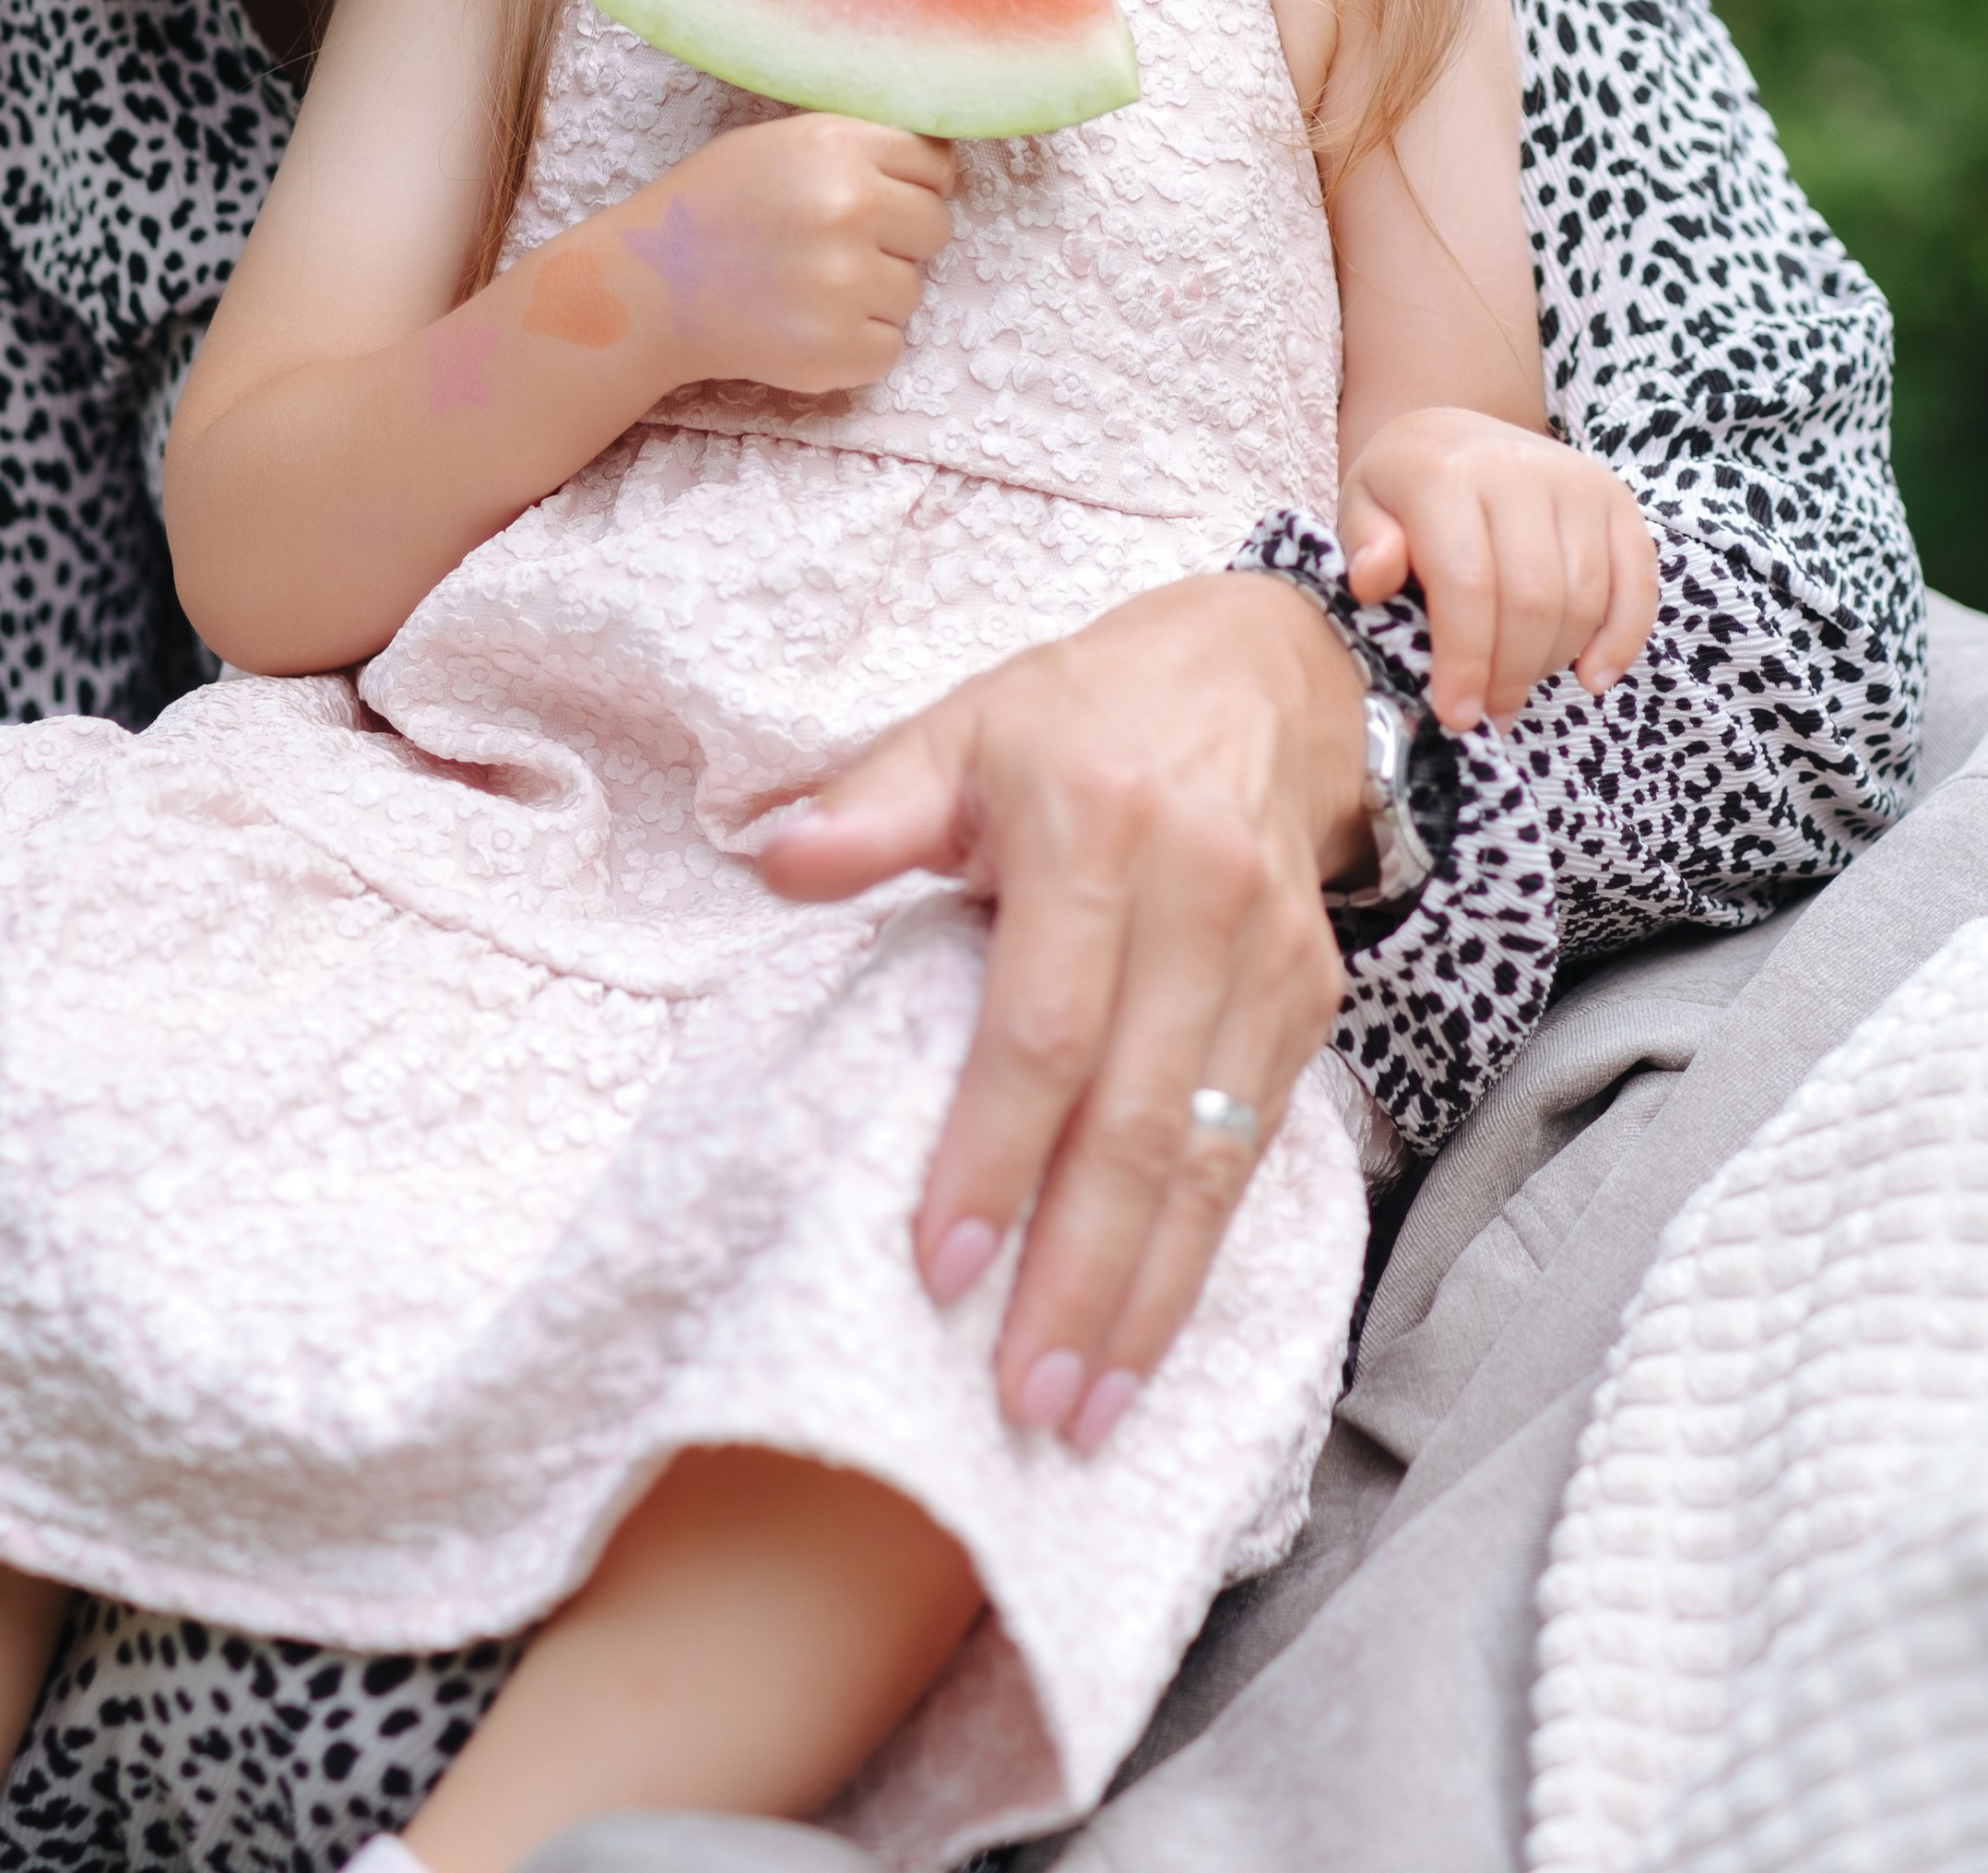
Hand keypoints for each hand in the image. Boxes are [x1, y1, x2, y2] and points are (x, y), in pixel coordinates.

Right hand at [613, 116, 953, 396]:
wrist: (647, 290)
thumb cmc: (714, 207)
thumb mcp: (781, 143)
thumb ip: (858, 146)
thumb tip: (942, 163)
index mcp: (838, 147)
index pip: (934, 164)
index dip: (908, 183)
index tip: (876, 197)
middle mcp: (848, 209)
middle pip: (935, 227)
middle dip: (896, 238)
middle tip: (834, 245)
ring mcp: (845, 284)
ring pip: (911, 290)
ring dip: (871, 293)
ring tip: (805, 284)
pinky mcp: (838, 350)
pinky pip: (889, 346)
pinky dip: (855, 343)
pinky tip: (803, 322)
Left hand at [760, 572, 1368, 1446]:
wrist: (1264, 675)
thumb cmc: (1078, 714)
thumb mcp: (960, 726)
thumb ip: (869, 803)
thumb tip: (776, 861)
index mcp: (1094, 827)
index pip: (1042, 1026)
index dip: (992, 1153)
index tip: (939, 1268)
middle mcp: (1200, 897)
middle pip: (1138, 1116)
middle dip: (1082, 1272)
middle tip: (1024, 1397)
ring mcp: (1271, 955)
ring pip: (1213, 1153)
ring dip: (1153, 1295)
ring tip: (1089, 1412)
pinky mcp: (1311, 997)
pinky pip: (1258, 1144)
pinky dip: (1209, 1250)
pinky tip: (1156, 1333)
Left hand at [1339, 406, 1657, 732]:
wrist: (1455, 434)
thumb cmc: (1403, 490)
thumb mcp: (1363, 509)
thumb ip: (1364, 546)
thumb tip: (1372, 579)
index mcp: (1445, 474)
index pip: (1467, 582)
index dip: (1465, 659)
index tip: (1456, 714)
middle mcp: (1518, 468)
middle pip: (1532, 598)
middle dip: (1510, 673)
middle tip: (1488, 713)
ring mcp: (1576, 480)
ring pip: (1583, 598)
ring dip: (1552, 660)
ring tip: (1516, 686)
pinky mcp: (1615, 500)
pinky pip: (1637, 581)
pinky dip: (1622, 638)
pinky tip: (1591, 677)